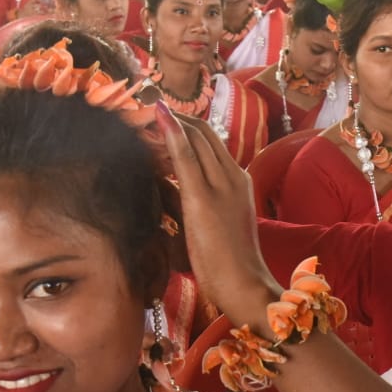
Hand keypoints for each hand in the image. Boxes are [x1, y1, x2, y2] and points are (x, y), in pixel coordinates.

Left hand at [158, 104, 281, 325]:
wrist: (245, 286)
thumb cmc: (227, 266)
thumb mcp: (209, 225)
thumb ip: (187, 202)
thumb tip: (162, 187)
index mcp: (238, 182)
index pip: (211, 142)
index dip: (187, 125)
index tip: (163, 116)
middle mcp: (233, 176)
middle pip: (204, 133)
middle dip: (177, 116)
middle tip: (148, 105)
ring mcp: (221, 185)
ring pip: (196, 138)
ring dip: (171, 119)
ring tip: (146, 106)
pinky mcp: (204, 198)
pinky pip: (186, 156)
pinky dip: (172, 131)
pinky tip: (158, 113)